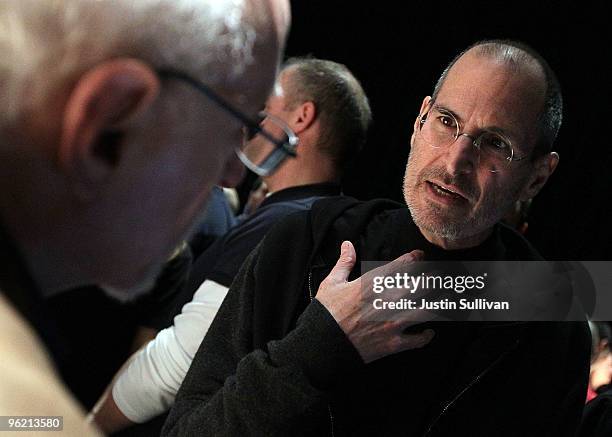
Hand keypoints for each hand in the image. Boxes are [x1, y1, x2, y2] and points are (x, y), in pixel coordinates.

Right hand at [315, 241, 434, 363]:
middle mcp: (388, 301)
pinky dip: (426, 336)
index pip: (402, 265)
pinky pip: (419, 340)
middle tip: (437, 276)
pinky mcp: (393, 343)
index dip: (415, 257)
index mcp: (373, 283)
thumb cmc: (325, 312)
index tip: (420, 255)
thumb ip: (344, 262)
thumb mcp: (332, 283)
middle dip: (431, 279)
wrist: (321, 345)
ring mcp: (393, 323)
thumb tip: (347, 244)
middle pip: (421, 285)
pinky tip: (429, 332)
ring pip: (427, 310)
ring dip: (437, 304)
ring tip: (444, 298)